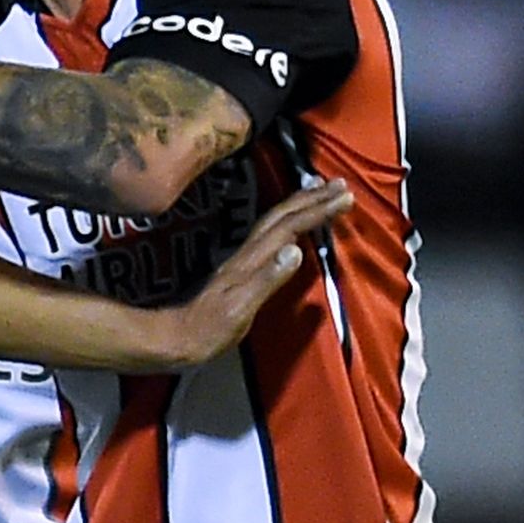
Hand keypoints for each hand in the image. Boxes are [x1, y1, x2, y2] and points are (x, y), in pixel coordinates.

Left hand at [147, 179, 354, 367]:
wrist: (178, 338)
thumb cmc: (209, 330)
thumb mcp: (240, 310)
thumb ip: (268, 280)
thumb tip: (296, 249)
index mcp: (251, 261)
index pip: (289, 227)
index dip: (317, 211)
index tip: (345, 197)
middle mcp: (248, 253)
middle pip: (282, 217)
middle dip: (312, 198)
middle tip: (340, 183)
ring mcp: (243, 259)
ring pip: (275, 222)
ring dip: (300, 204)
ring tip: (319, 189)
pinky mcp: (242, 268)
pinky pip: (270, 235)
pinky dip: (288, 222)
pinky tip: (294, 226)